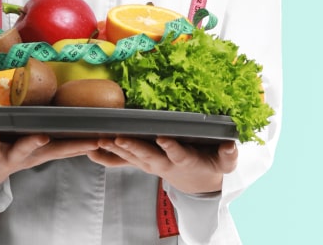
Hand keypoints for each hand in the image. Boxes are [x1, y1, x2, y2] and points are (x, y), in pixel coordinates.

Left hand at [0, 132, 100, 190]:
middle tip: (42, 137)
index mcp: (28, 154)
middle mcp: (9, 156)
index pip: (56, 150)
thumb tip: (91, 138)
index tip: (93, 142)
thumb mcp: (33, 155)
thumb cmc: (8, 155)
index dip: (74, 147)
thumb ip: (58, 146)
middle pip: (23, 150)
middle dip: (32, 144)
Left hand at [88, 136, 237, 194]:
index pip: (179, 154)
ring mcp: (152, 165)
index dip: (171, 147)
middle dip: (134, 148)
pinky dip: (106, 156)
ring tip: (101, 140)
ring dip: (116, 150)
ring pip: (132, 158)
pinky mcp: (143, 163)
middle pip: (149, 157)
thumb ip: (228, 155)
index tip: (163, 138)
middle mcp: (165, 164)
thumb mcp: (224, 163)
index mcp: (186, 161)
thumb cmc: (210, 166)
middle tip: (120, 138)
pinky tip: (91, 150)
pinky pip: (123, 161)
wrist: (199, 183)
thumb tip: (231, 144)